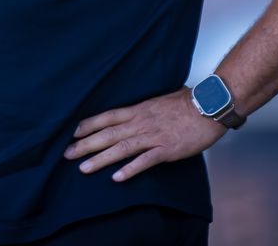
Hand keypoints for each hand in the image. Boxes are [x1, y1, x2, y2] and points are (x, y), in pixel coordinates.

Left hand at [64, 87, 225, 181]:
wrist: (210, 106)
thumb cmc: (189, 101)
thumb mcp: (161, 98)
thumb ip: (147, 106)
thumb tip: (139, 108)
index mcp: (139, 109)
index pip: (107, 116)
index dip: (88, 124)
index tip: (72, 132)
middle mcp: (141, 122)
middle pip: (108, 133)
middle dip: (85, 144)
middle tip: (67, 154)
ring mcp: (153, 136)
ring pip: (121, 148)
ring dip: (100, 159)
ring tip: (83, 168)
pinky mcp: (166, 149)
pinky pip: (145, 161)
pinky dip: (130, 169)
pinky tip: (117, 178)